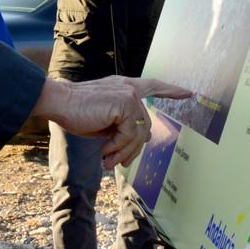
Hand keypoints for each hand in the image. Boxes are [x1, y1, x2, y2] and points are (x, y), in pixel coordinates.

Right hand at [31, 76, 191, 167]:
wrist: (60, 102)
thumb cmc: (77, 112)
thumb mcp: (105, 120)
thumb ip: (123, 125)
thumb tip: (144, 140)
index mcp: (125, 88)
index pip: (153, 86)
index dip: (171, 91)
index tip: (188, 93)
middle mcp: (130, 89)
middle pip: (144, 126)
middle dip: (132, 149)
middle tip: (115, 162)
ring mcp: (129, 95)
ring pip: (138, 134)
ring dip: (123, 152)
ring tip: (108, 160)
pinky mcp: (126, 103)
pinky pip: (129, 135)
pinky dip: (117, 147)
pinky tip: (104, 151)